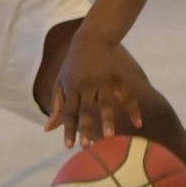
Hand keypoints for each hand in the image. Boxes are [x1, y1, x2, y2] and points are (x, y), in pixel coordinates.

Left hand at [43, 35, 145, 149]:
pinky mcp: (118, 79)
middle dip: (85, 128)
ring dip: (108, 120)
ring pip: (106, 103)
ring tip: (110, 136)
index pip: (68, 112)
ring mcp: (103, 82)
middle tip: (86, 146)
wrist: (92, 39)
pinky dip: (133, 109)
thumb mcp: (60, 82)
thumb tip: (47, 130)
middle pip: (86, 110)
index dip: (68, 129)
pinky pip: (127, 96)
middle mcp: (87, 86)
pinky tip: (138, 123)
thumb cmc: (73, 65)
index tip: (69, 146)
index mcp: (71, 88)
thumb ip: (56, 106)